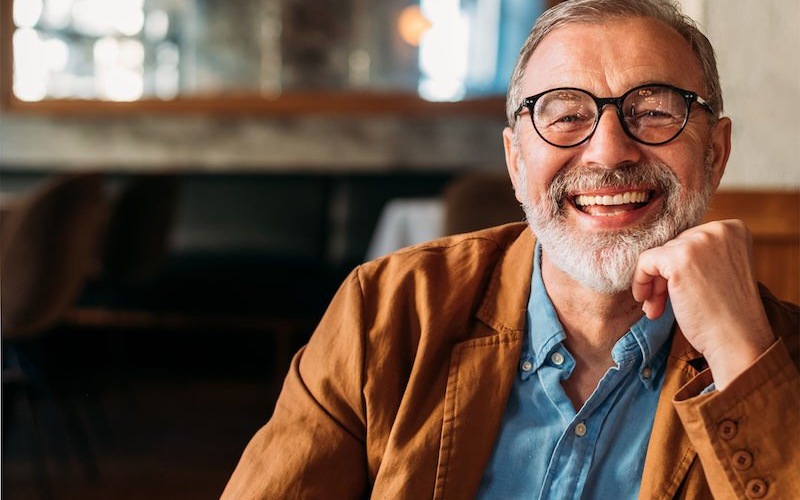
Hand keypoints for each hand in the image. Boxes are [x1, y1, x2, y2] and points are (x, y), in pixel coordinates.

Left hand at [632, 219, 774, 389]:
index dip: (680, 266)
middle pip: (673, 246)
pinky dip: (640, 281)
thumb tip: (659, 252)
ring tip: (656, 307)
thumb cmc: (728, 313)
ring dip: (654, 284)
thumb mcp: (720, 270)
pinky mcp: (679, 260)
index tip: (679, 289)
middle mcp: (718, 229)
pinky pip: (645, 262)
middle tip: (661, 303)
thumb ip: (700, 255)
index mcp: (733, 229)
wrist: (738, 341)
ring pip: (658, 255)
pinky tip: (647, 301)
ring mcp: (699, 242)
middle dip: (665, 276)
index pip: (690, 240)